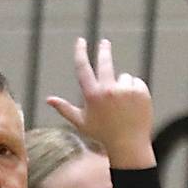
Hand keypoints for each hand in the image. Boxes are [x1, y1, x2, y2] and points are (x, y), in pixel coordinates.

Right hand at [47, 38, 155, 167]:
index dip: (80, 52)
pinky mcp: (140, 91)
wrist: (129, 146)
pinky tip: (134, 107)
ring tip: (123, 107)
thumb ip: (65, 109)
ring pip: (123, 77)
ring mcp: (125, 90)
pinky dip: (136, 92)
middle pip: (105, 62)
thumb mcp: (81, 123)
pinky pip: (136, 83)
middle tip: (105, 42)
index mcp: (92, 96)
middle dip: (104, 50)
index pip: (83, 68)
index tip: (81, 41)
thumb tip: (48, 99)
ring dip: (123, 87)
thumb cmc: (103, 135)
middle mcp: (108, 90)